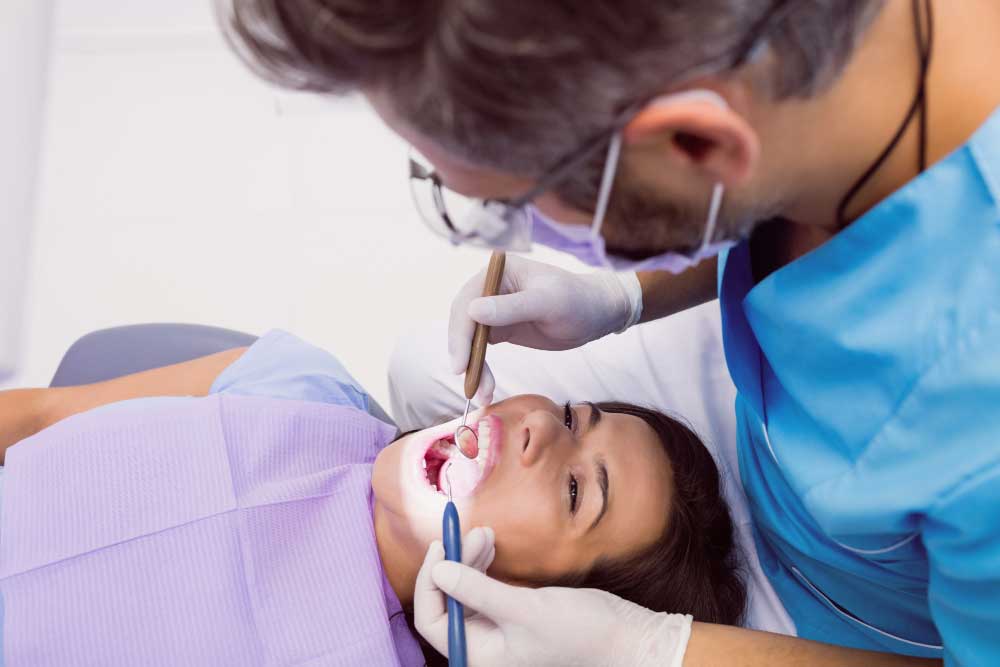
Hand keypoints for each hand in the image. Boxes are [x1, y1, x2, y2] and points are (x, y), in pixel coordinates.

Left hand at [414, 542, 691, 666]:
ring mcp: (498, 631)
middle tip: (466, 531)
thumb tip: (438, 570)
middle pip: (446, 602)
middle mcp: (483, 647)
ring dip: (468, 560)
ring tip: (483, 533)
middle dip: (452, 564)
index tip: (440, 546)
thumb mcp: (525, 609)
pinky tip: (489, 545)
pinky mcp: (512, 615)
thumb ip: (478, 590)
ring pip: (465, 590)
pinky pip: (484, 588)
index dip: (430, 582)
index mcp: (479, 657)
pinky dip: (482, 565)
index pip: (433, 620)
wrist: (626, 638)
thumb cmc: (580, 632)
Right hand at [449, 256, 642, 403]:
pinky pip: (482, 350)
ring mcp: (494, 309)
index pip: (467, 302)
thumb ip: (510, 307)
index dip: (460, 334)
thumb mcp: (547, 303)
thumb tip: (472, 310)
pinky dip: (482, 369)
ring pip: (471, 340)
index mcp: (498, 272)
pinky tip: (485, 387)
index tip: (460, 364)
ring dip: (473, 367)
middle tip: (470, 386)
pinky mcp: (501, 329)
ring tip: (481, 394)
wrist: (598, 313)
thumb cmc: (578, 301)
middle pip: (463, 323)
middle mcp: (490, 289)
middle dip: (465, 355)